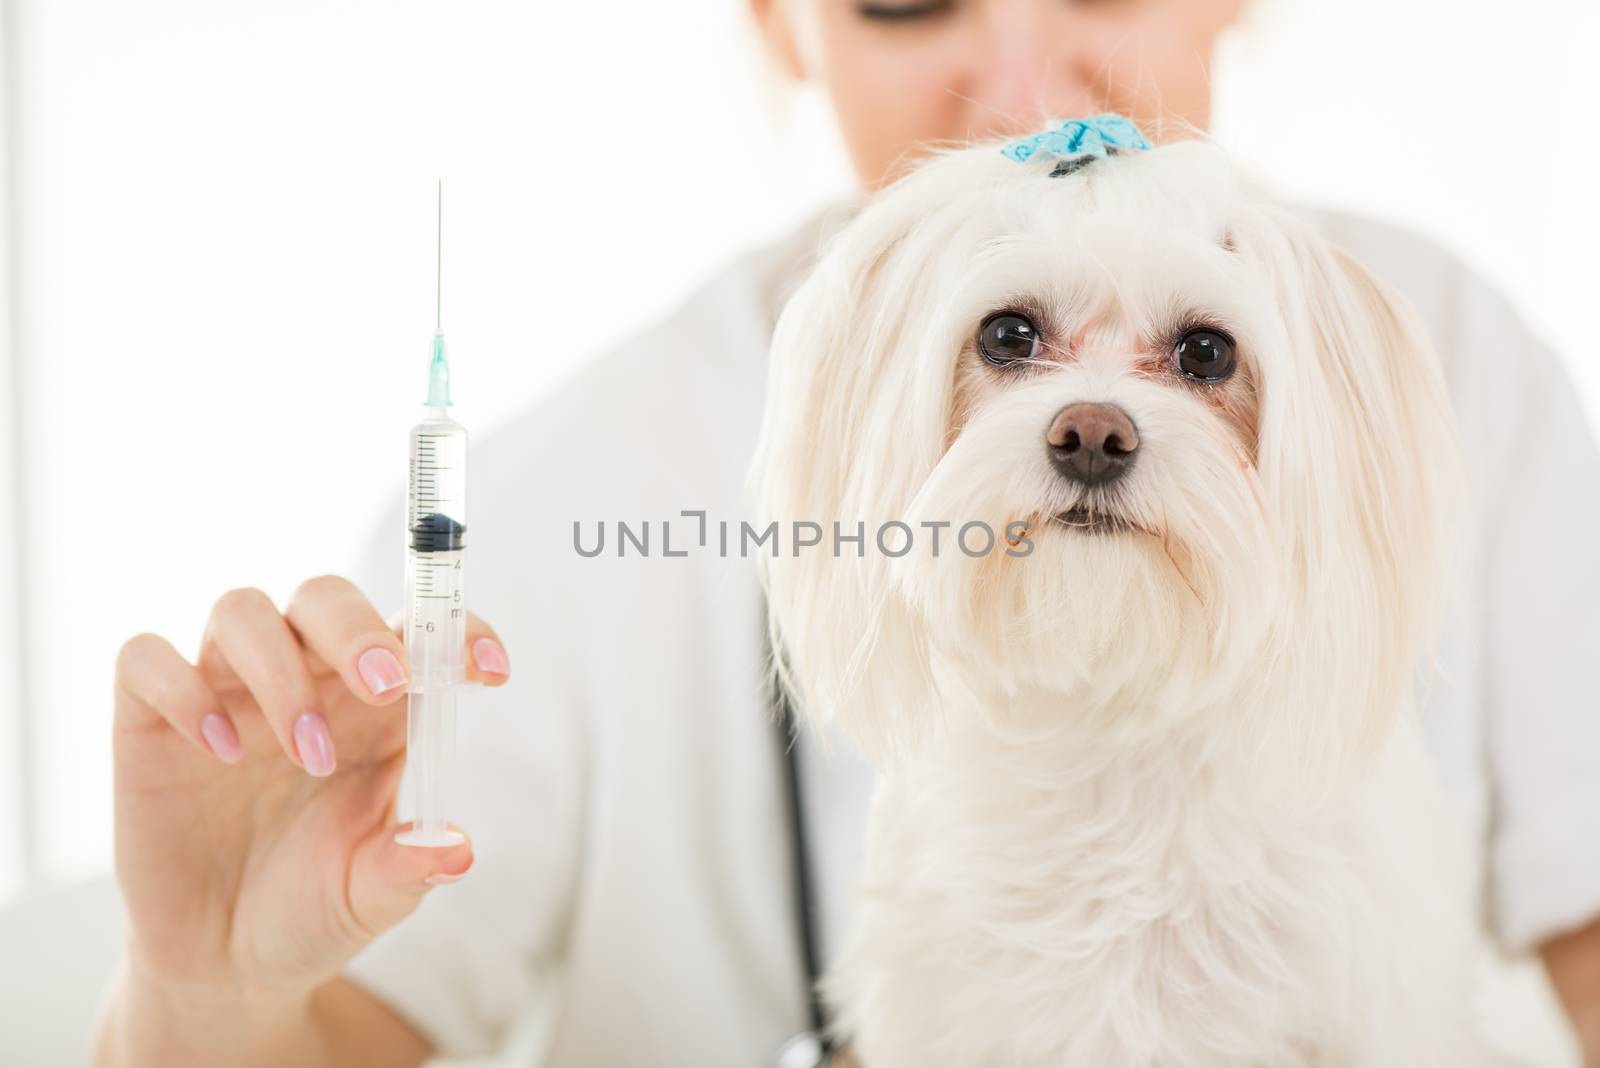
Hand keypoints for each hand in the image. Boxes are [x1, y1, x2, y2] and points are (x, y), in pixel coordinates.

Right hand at [111, 575, 509, 1001]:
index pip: (417, 633)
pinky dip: (181, 689)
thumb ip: (409, 867)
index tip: (490, 670)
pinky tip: (218, 751)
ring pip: (242, 611)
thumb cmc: (313, 908)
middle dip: (358, 630)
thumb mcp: (370, 897)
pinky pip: (147, 659)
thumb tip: (458, 850)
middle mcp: (303, 681)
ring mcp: (225, 693)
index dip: (456, 631)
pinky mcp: (151, 722)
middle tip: (386, 686)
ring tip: (306, 752)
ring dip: (279, 670)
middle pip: (324, 598)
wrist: (224, 966)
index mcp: (374, 708)